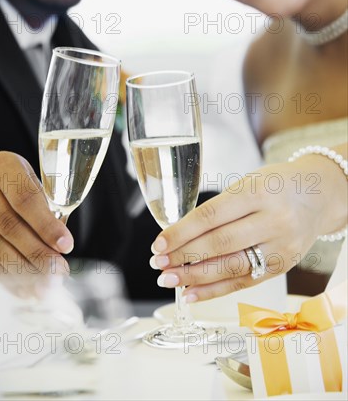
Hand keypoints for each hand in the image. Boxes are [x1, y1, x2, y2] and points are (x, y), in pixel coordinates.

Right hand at [0, 150, 73, 297]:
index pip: (26, 199)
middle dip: (37, 253)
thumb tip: (60, 246)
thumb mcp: (31, 180)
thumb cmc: (14, 181)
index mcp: (4, 167)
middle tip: (58, 272)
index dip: (46, 225)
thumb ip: (44, 206)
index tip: (66, 245)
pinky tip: (25, 288)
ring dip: (22, 270)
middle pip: (9, 226)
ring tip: (45, 287)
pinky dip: (6, 276)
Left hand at [149, 158, 346, 301]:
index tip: (159, 243)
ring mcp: (280, 247)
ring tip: (169, 279)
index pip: (211, 216)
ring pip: (231, 267)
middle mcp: (272, 221)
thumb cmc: (275, 186)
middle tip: (157, 263)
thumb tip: (178, 236)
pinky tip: (191, 293)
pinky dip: (215, 290)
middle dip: (183, 256)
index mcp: (257, 192)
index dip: (181, 232)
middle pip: (219, 244)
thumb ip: (218, 208)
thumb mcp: (247, 183)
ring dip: (195, 277)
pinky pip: (244, 282)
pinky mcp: (282, 266)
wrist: (318, 196)